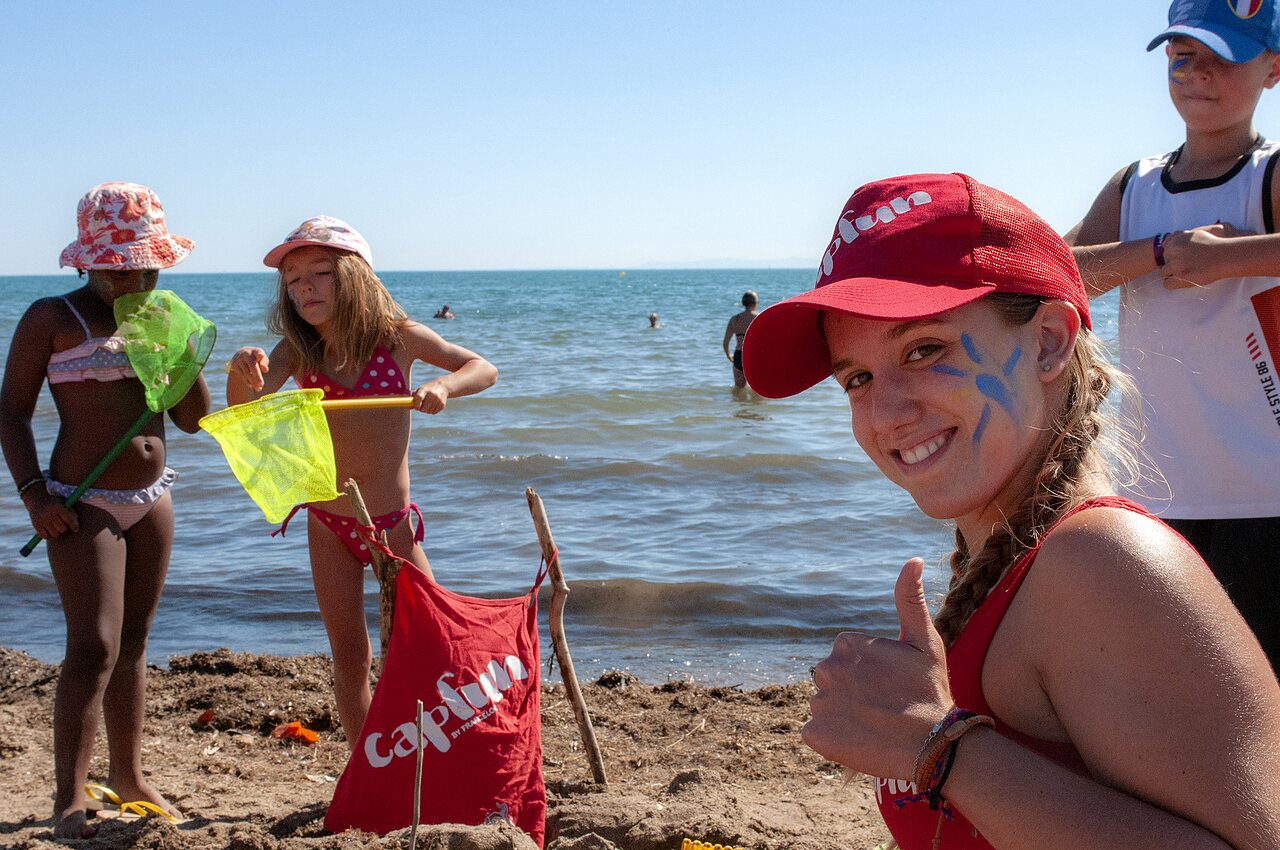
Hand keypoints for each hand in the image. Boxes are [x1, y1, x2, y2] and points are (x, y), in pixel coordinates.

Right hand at [24, 490, 77, 538]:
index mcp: (58, 507)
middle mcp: (49, 513)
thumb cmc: (56, 503)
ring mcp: (41, 520)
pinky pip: (45, 536)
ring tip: (56, 527)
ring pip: (55, 534)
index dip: (74, 526)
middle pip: (62, 529)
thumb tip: (76, 527)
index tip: (75, 529)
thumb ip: (72, 513)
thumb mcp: (65, 504)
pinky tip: (49, 530)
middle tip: (62, 525)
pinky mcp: (36, 525)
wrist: (37, 499)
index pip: (69, 520)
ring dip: (57, 532)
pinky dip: (48, 535)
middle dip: (64, 528)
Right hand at [226, 347, 268, 391]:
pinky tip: (252, 386)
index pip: (258, 352)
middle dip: (257, 376)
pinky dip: (247, 381)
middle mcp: (246, 354)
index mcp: (255, 351)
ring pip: (246, 372)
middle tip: (261, 385)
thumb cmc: (256, 358)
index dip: (260, 354)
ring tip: (258, 389)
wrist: (242, 354)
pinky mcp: (233, 365)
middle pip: (252, 365)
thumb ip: (264, 363)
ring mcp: (239, 359)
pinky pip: (242, 375)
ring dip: (253, 382)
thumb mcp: (262, 359)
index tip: (261, 356)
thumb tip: (265, 369)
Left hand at [413, 380, 448, 413]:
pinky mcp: (442, 404)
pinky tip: (433, 405)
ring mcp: (438, 399)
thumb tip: (408, 407)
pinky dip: (432, 411)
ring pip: (428, 411)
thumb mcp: (421, 390)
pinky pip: (433, 412)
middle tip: (421, 406)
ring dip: (426, 410)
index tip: (416, 407)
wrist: (443, 387)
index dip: (416, 404)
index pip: (419, 397)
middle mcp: (432, 394)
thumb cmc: (428, 390)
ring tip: (428, 404)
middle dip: (421, 409)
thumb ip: (413, 398)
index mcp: (424, 389)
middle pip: (423, 408)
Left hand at [801, 558, 951, 779]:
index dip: (870, 676)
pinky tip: (860, 741)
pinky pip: (817, 734)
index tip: (891, 687)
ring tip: (875, 727)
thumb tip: (912, 559)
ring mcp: (818, 702)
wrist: (932, 744)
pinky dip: (833, 740)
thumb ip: (909, 599)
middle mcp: (826, 668)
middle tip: (883, 709)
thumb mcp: (924, 641)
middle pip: (833, 682)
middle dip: (852, 693)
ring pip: (825, 707)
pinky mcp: (814, 733)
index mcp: (846, 643)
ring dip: (843, 717)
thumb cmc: (930, 691)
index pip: (847, 660)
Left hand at [1160, 222, 1252, 289]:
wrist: (1225, 256)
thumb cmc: (1215, 245)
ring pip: (1164, 272)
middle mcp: (1171, 252)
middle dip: (1174, 263)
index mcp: (1174, 241)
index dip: (1174, 253)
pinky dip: (1174, 284)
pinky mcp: (1178, 278)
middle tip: (1189, 265)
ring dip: (1173, 274)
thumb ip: (1182, 236)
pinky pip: (1166, 284)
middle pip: (1164, 260)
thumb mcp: (1196, 233)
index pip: (1165, 248)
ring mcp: (1174, 265)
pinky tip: (1184, 281)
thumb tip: (1170, 240)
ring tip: (1188, 273)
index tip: (1184, 256)